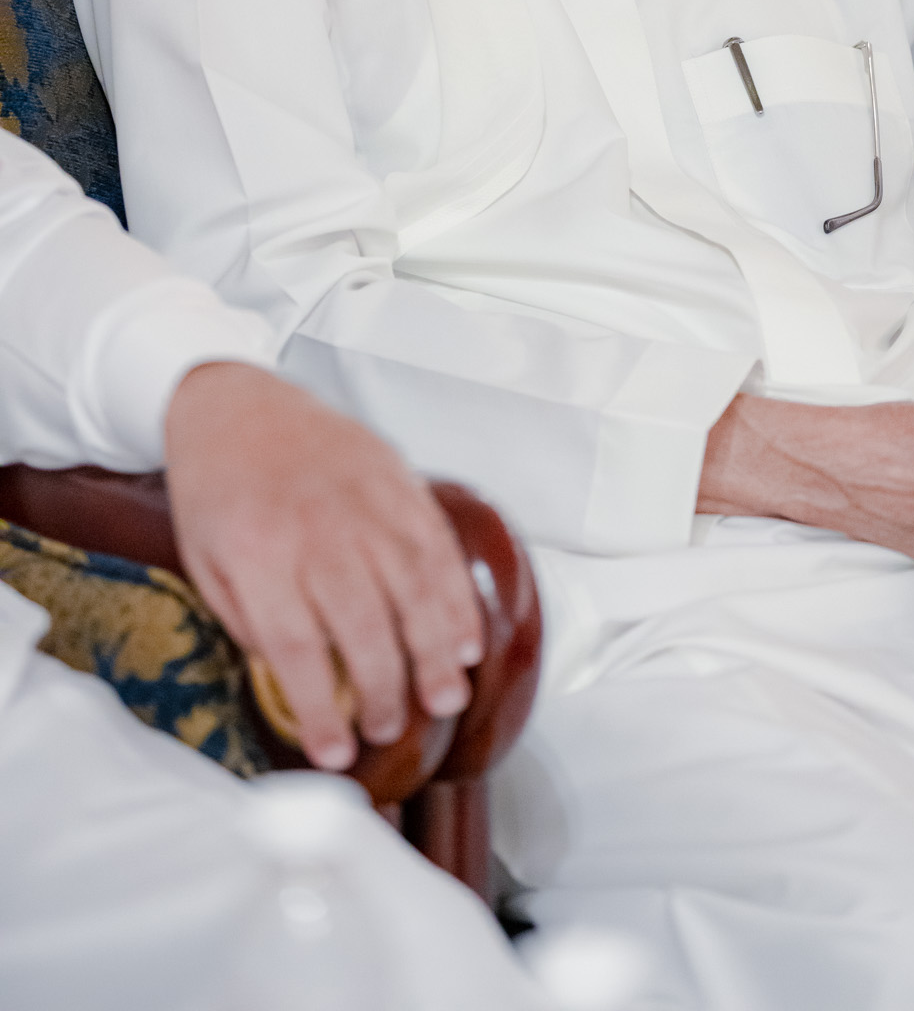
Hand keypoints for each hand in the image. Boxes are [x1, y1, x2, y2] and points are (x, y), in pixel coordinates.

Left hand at [164, 363, 484, 770]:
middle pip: (364, 625)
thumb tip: (296, 679)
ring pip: (415, 589)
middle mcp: (318, 530)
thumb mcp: (205, 563)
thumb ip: (248, 623)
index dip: (321, 710)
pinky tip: (466, 638)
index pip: (296, 649)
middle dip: (385, 690)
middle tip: (390, 729)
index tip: (335, 753)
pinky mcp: (398, 482)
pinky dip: (458, 597)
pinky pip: (438, 547)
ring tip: (445, 699)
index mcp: (258, 555)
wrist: (236, 403)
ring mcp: (365, 503)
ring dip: (436, 651)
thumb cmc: (218, 487)